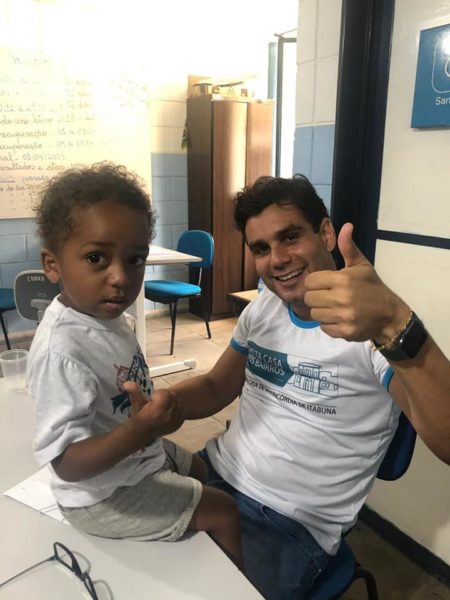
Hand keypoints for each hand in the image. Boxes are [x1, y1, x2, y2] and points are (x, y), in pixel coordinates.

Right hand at [122, 382, 184, 443]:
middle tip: (157, 403)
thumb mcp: (136, 404)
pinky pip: (182, 411)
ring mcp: (175, 422)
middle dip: (166, 397)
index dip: (158, 394)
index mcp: (157, 411)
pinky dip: (177, 409)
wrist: (141, 434)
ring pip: (179, 403)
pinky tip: (168, 412)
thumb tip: (127, 383)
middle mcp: (168, 417)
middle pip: (173, 397)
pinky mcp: (178, 425)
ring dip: (172, 402)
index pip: (166, 394)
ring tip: (162, 407)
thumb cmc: (138, 417)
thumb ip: (135, 392)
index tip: (152, 399)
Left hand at [304, 223, 409, 341]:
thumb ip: (348, 247)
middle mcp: (341, 298)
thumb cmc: (372, 286)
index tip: (325, 284)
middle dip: (316, 297)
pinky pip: (324, 328)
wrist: (389, 313)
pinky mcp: (345, 331)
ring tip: (335, 308)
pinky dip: (329, 325)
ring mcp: (343, 316)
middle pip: (309, 298)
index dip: (315, 282)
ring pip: (315, 314)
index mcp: (342, 279)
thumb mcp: (361, 265)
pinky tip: (339, 318)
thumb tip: (346, 225)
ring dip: (322, 312)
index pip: (310, 281)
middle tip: (329, 297)